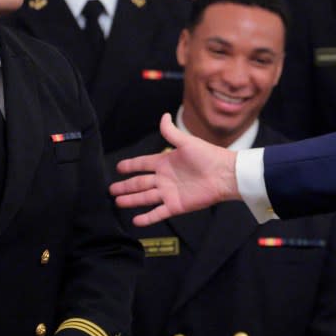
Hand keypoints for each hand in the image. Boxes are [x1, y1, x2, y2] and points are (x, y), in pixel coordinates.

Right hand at [110, 113, 238, 225]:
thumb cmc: (209, 156)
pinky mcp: (176, 206)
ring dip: (131, 200)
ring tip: (117, 202)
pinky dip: (147, 218)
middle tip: (111, 189)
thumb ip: (171, 132)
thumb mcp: (187, 142)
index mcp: (165, 162)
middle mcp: (164, 178)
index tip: (119, 167)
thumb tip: (164, 115)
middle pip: (139, 183)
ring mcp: (169, 193)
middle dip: (125, 186)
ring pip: (145, 198)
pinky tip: (135, 220)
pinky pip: (158, 213)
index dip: (130, 165)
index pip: (142, 164)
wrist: (224, 175)